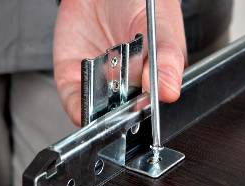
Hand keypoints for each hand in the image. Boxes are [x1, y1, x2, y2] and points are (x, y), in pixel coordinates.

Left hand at [53, 0, 186, 126]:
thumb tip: (169, 90)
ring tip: (106, 100)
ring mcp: (103, 84)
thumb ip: (165, 56)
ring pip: (101, 114)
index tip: (144, 107)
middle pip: (128, 114)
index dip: (149, 111)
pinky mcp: (76, 79)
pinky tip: (85, 105)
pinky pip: (75, 102)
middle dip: (124, 115)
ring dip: (101, 115)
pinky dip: (78, 108)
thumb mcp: (158, 25)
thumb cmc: (139, 4)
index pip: (156, 106)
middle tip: (124, 103)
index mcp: (158, 79)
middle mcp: (131, 86)